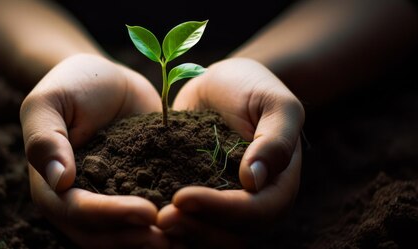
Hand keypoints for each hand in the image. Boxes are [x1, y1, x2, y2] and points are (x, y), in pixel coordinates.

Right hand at [20, 54, 167, 247]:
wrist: (108, 81)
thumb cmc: (73, 85)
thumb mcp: (49, 102)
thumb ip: (45, 139)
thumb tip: (59, 181)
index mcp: (51, 188)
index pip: (77, 212)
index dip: (111, 216)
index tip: (147, 211)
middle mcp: (78, 204)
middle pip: (101, 236)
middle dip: (135, 238)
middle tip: (172, 236)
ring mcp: (108, 204)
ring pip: (124, 236)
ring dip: (151, 241)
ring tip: (186, 237)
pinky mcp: (136, 196)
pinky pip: (146, 221)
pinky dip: (167, 226)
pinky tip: (195, 224)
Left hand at [158, 58, 304, 246]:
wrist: (222, 84)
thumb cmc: (253, 89)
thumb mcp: (275, 103)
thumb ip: (275, 140)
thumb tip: (254, 181)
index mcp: (278, 187)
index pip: (256, 212)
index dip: (221, 211)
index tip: (182, 197)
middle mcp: (252, 205)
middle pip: (230, 236)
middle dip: (195, 230)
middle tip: (160, 217)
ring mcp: (223, 206)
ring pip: (207, 237)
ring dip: (180, 233)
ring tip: (150, 219)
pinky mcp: (197, 200)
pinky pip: (186, 221)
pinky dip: (166, 222)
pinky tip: (139, 212)